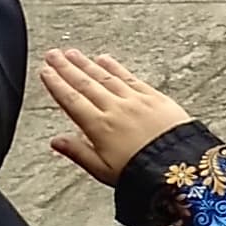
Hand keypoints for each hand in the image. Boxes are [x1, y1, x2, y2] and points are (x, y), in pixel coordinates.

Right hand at [38, 49, 190, 183]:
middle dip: (66, 67)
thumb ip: (78, 152)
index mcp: (99, 127)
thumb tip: (55, 142)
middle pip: (85, 83)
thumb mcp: (102, 170)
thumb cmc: (142, 172)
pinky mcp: (154, 97)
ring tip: (72, 53)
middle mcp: (115, 109)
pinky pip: (130, 78)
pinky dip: (115, 67)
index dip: (56, 84)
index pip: (72, 100)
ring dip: (87, 64)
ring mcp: (135, 100)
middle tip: (53, 54)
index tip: (45, 71)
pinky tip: (105, 59)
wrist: (180, 165)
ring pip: (105, 77)